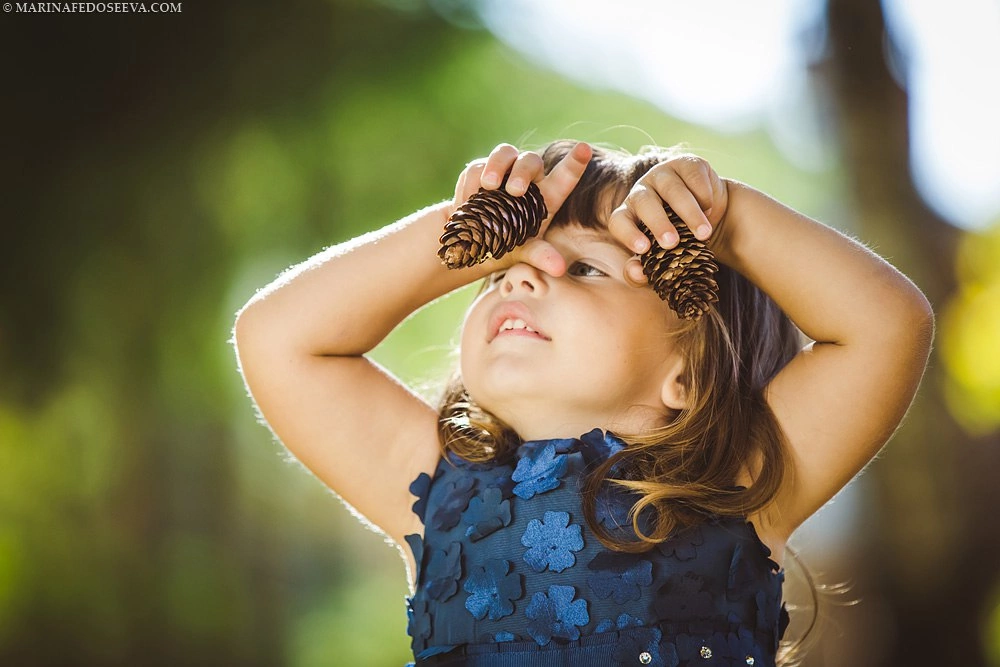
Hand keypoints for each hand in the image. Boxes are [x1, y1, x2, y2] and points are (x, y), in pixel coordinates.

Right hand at [450, 142, 592, 276]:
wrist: (470, 241)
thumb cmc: (506, 245)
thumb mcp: (524, 252)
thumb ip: (541, 256)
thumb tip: (559, 268)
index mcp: (546, 196)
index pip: (565, 176)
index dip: (575, 162)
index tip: (584, 149)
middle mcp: (528, 179)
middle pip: (531, 161)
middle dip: (523, 172)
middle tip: (515, 190)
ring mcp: (504, 171)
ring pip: (505, 153)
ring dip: (497, 166)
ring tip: (489, 185)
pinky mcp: (480, 170)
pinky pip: (477, 168)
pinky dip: (472, 184)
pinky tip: (468, 202)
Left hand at [606, 154, 728, 283]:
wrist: (713, 216)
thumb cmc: (681, 240)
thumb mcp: (663, 258)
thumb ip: (645, 271)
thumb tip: (637, 274)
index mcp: (629, 213)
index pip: (618, 221)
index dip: (628, 234)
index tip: (643, 249)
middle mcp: (642, 190)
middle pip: (643, 202)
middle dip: (657, 223)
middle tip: (672, 242)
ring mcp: (664, 174)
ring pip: (672, 190)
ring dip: (689, 214)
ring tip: (703, 234)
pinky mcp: (688, 163)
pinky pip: (693, 178)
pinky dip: (703, 196)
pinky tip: (709, 210)